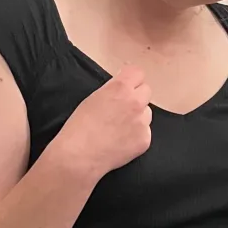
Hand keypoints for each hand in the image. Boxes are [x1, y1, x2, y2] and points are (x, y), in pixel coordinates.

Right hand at [57, 65, 151, 182]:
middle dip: (137, 97)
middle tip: (124, 108)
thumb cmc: (80, 126)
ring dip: (138, 116)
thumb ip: (113, 90)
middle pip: (146, 91)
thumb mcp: (94, 97)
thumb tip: (123, 88)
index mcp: (121, 88)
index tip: (128, 85)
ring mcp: (142, 122)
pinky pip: (145, 132)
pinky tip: (122, 141)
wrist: (80, 155)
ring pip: (147, 113)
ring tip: (120, 127)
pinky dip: (136, 136)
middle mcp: (135, 102)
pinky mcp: (145, 140)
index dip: (132, 79)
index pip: (138, 73)